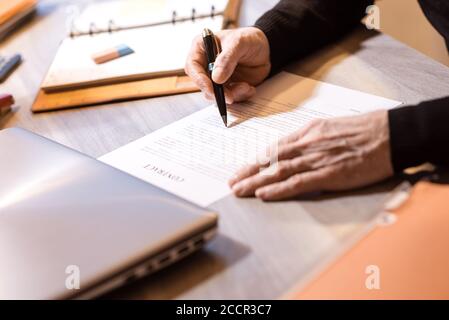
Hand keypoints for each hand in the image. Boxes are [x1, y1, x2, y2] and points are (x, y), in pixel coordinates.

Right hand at [185, 27, 270, 103]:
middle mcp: (206, 63)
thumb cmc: (250, 39)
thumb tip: (216, 78)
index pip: (192, 66)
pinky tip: (249, 88)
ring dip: (231, 95)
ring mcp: (216, 76)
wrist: (266, 49)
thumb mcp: (239, 43)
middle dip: (216, 92)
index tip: (211, 88)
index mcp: (202, 47)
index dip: (199, 79)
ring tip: (246, 87)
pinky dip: (239, 96)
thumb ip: (227, 59)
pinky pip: (228, 97)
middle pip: (202, 84)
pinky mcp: (227, 86)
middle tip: (230, 96)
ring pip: (215, 94)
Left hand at [228, 110, 393, 200]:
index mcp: (308, 132)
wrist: (390, 133)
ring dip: (256, 182)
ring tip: (239, 190)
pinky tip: (264, 194)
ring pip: (278, 171)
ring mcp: (316, 159)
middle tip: (232, 183)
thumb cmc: (365, 129)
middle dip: (248, 172)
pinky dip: (279, 189)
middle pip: (270, 160)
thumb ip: (311, 138)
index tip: (243, 169)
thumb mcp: (331, 127)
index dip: (256, 160)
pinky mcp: (329, 174)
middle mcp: (307, 144)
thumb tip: (295, 148)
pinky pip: (298, 183)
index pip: (274, 148)